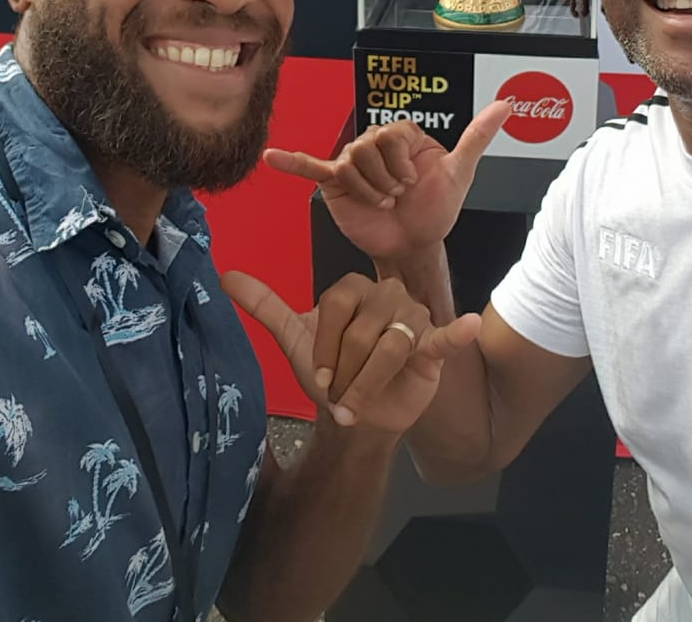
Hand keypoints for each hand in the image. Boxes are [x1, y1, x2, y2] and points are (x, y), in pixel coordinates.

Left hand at [222, 270, 480, 434]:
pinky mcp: (433, 346)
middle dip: (346, 372)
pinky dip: (455, 334)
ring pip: (390, 347)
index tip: (318, 378)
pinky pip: (444, 337)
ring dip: (370, 385)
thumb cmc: (330, 373)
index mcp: (354, 287)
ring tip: (357, 407)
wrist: (359, 416)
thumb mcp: (294, 339)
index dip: (323, 346)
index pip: (335, 305)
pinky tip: (467, 327)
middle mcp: (387, 294)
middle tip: (340, 396)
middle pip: (361, 331)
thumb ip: (265, 305)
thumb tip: (224, 276)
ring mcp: (414, 317)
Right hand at [263, 101, 510, 261]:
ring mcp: (351, 161)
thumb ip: (477, 136)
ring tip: (381, 204)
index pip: (391, 135)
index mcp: (401, 134)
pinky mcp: (334, 183)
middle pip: (368, 147)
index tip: (412, 184)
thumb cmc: (436, 208)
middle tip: (396, 198)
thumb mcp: (459, 172)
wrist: (414, 244)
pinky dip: (292, 162)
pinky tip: (273, 157)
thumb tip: (506, 104)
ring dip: (367, 190)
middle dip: (385, 179)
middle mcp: (374, 143)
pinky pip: (311, 168)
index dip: (401, 164)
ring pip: (349, 164)